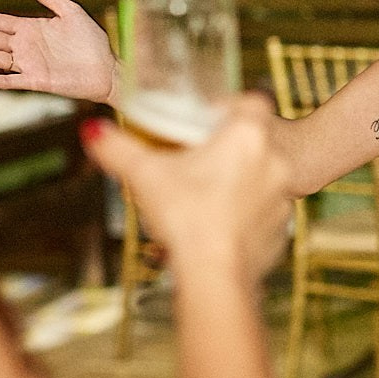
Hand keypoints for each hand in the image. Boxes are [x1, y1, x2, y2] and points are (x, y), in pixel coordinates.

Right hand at [82, 94, 291, 285]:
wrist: (215, 276)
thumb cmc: (185, 218)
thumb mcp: (143, 175)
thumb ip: (116, 148)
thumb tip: (94, 132)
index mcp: (248, 136)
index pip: (253, 101)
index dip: (230, 107)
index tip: (207, 120)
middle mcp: (275, 162)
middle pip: (256, 142)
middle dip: (229, 149)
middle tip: (198, 162)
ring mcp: (285, 199)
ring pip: (262, 179)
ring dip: (240, 183)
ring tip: (205, 198)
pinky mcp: (283, 230)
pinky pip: (265, 214)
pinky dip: (247, 217)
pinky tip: (219, 226)